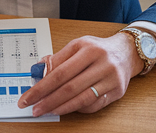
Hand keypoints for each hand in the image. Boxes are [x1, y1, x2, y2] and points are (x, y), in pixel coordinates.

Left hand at [16, 34, 141, 115]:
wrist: (127, 52)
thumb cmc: (98, 49)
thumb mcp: (78, 46)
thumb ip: (57, 58)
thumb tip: (38, 71)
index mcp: (88, 49)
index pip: (59, 72)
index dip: (41, 87)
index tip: (27, 97)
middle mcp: (101, 63)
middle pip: (69, 87)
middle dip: (48, 100)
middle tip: (34, 108)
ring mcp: (111, 78)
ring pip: (82, 98)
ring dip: (61, 107)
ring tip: (47, 110)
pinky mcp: (117, 91)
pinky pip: (94, 105)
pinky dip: (78, 108)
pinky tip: (67, 108)